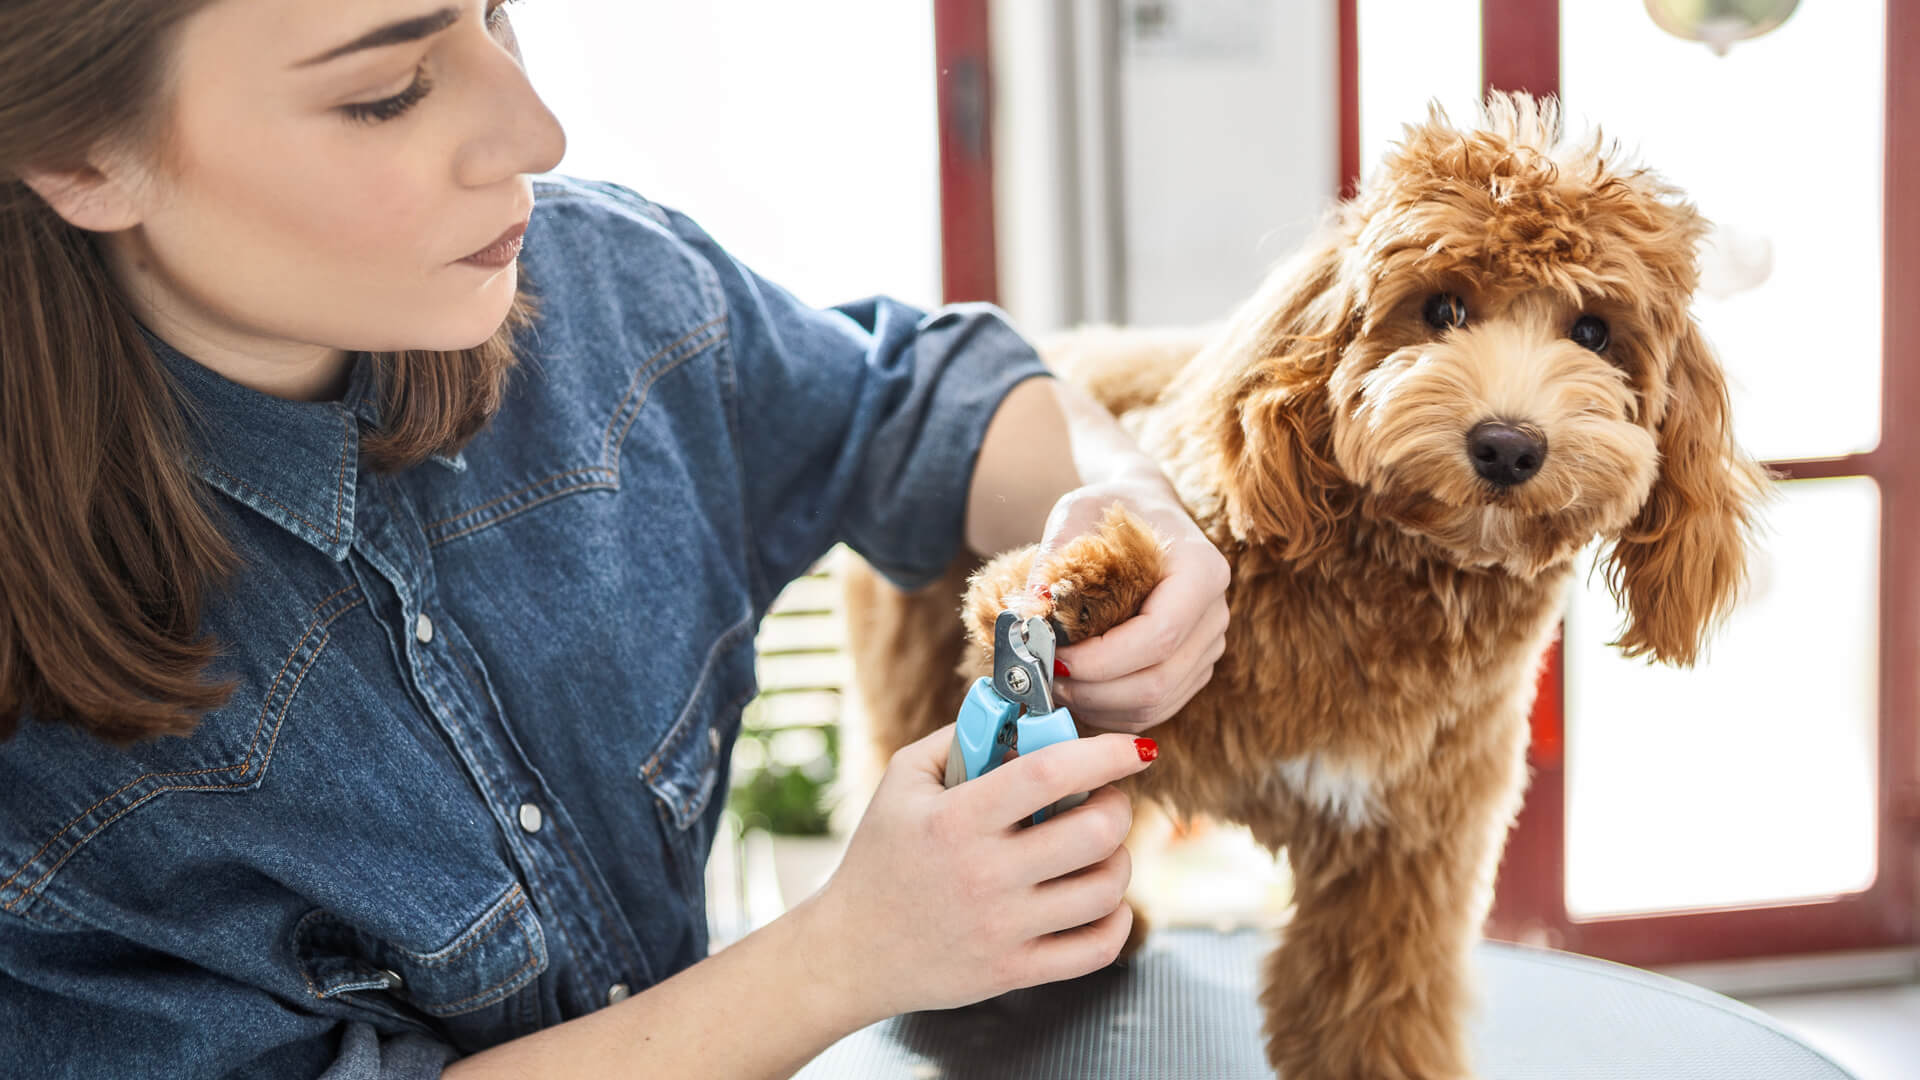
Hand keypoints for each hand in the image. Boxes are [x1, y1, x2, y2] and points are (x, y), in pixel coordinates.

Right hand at [790, 723, 1157, 1020]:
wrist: (852, 951)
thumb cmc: (881, 856)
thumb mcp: (902, 780)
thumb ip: (962, 737)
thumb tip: (1027, 715)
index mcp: (956, 820)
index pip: (1049, 774)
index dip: (1105, 754)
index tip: (1136, 747)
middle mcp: (983, 875)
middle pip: (1094, 832)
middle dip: (1117, 805)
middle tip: (1105, 799)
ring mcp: (1002, 929)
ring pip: (1105, 889)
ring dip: (1119, 858)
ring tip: (1099, 847)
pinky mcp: (1014, 971)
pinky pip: (1096, 948)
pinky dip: (1116, 919)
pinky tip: (1100, 898)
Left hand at [1025, 483, 1229, 733]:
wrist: (1145, 511)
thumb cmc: (1112, 509)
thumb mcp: (1078, 512)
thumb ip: (1054, 558)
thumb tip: (1030, 611)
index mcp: (1202, 570)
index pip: (1159, 634)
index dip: (1102, 659)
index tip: (1053, 656)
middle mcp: (1215, 613)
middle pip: (1158, 680)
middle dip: (1093, 690)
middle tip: (1042, 679)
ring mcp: (1208, 646)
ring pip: (1156, 704)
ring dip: (1098, 706)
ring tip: (1053, 686)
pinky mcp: (1193, 668)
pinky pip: (1155, 709)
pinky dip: (1111, 711)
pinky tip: (1077, 691)